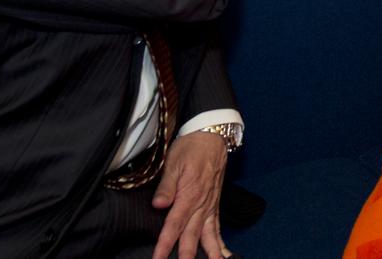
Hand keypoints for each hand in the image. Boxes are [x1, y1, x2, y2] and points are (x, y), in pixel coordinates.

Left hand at [151, 130, 231, 258]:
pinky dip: (220, 242)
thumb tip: (159, 205)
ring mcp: (210, 205)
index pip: (174, 225)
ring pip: (208, 235)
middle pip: (191, 236)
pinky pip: (218, 227)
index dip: (164, 244)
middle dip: (185, 255)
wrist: (212, 135)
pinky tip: (223, 254)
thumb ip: (167, 186)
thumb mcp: (174, 162)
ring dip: (209, 253)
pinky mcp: (214, 204)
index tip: (158, 258)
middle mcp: (201, 204)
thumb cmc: (191, 147)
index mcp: (189, 195)